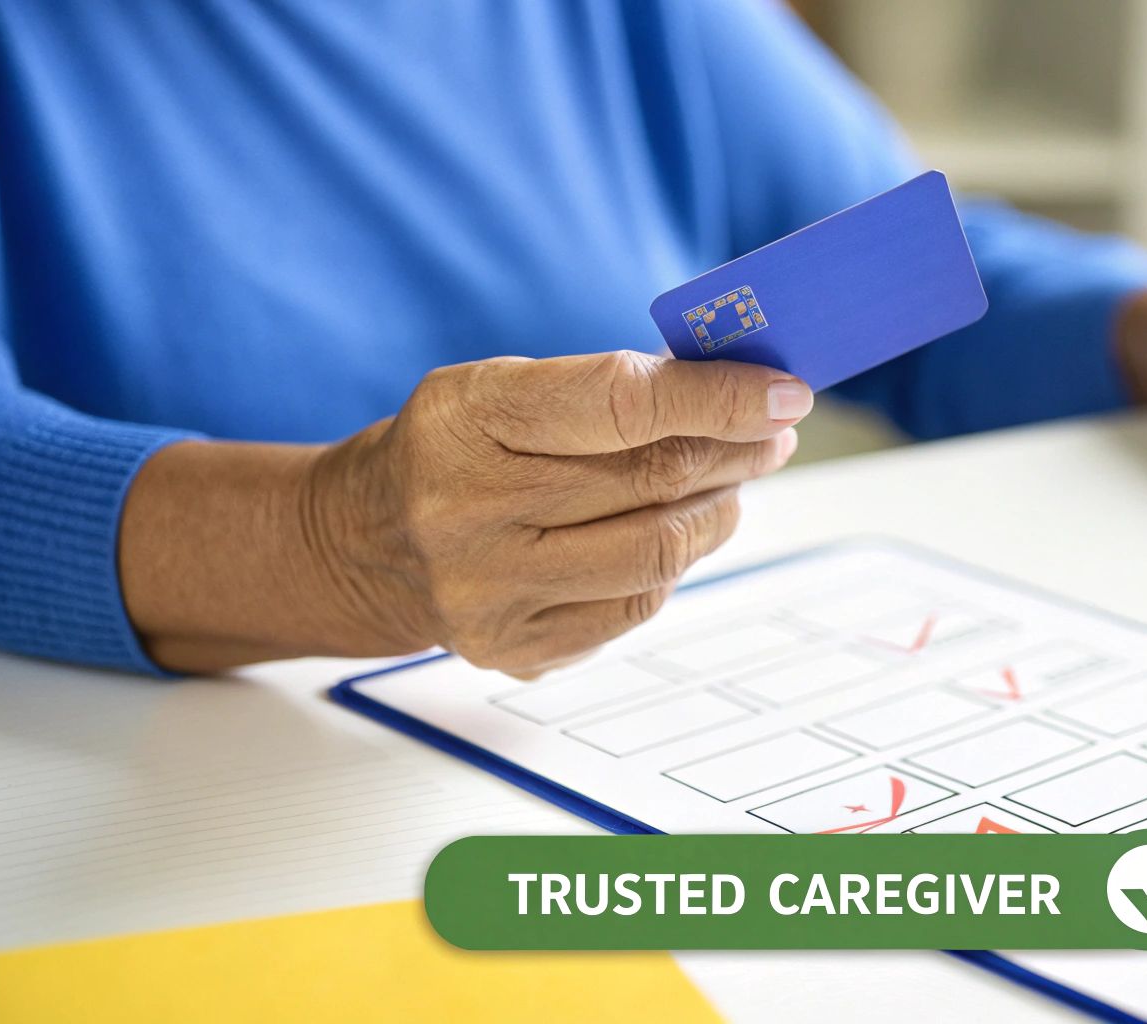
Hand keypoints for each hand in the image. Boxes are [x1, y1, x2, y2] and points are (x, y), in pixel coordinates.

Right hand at [122, 352, 810, 676]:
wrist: (361, 542)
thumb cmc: (454, 449)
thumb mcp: (503, 389)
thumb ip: (608, 390)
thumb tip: (742, 396)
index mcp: (466, 417)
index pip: (621, 404)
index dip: (718, 398)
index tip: (785, 392)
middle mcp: (470, 509)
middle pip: (652, 480)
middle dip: (735, 450)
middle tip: (774, 430)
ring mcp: (489, 590)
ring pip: (658, 553)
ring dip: (718, 510)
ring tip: (732, 481)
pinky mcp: (511, 648)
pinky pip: (634, 607)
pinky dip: (674, 565)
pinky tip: (677, 532)